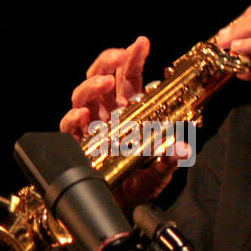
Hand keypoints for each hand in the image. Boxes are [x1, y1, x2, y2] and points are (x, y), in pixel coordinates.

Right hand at [59, 35, 191, 211]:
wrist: (121, 208)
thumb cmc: (140, 183)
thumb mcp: (162, 171)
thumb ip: (170, 159)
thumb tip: (182, 147)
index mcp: (129, 109)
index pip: (129, 76)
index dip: (133, 57)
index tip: (142, 43)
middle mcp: (107, 113)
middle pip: (102, 76)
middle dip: (108, 61)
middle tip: (119, 56)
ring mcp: (90, 126)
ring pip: (83, 95)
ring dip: (92, 85)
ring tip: (105, 83)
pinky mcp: (75, 144)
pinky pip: (68, 126)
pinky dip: (73, 117)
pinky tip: (83, 115)